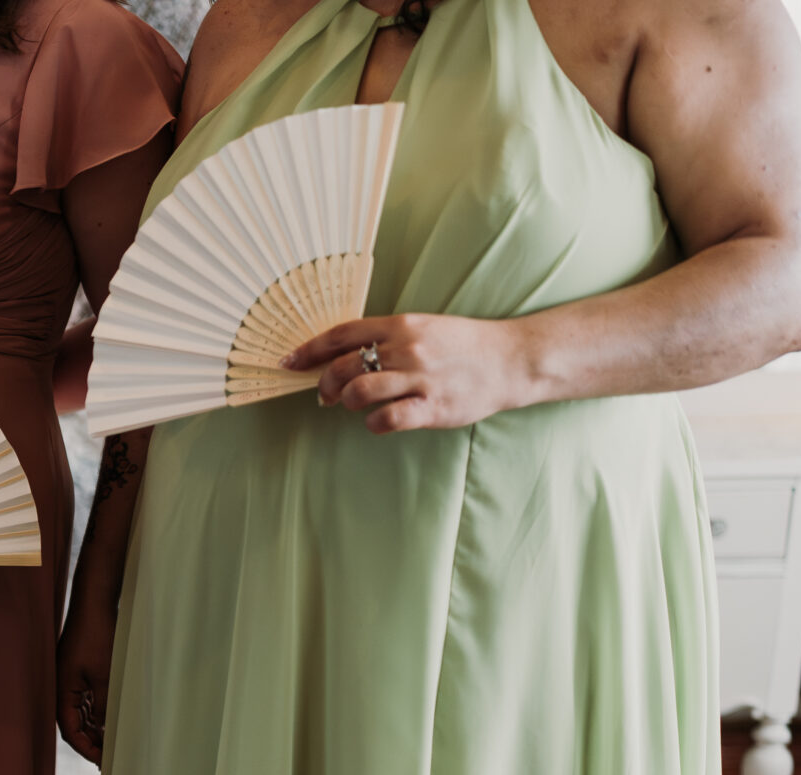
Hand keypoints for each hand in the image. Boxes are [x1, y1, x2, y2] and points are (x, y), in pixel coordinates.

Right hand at [54, 597, 115, 766]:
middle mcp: (62, 689)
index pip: (70, 730)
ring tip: (113, 742)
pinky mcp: (80, 672)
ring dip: (95, 728)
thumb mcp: (104, 676)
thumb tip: (105, 732)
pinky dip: (97, 712)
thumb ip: (104, 706)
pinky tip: (111, 719)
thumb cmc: (95, 636)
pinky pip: (86, 700)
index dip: (85, 748)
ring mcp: (71, 680)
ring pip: (81, 714)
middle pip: (74, 725)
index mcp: (61, 691)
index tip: (102, 761)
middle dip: (91, 742)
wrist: (94, 604)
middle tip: (110, 757)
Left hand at [285, 314, 526, 433]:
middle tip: (325, 396)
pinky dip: (373, 423)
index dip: (309, 350)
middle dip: (323, 384)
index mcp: (402, 325)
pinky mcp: (433, 407)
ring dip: (346, 402)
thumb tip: (340, 356)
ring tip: (354, 405)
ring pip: (358, 392)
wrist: (512, 360)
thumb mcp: (424, 329)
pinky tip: (379, 420)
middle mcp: (408, 348)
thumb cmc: (462, 346)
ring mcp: (420, 378)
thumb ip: (385, 339)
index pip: (342, 334)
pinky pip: (386, 419)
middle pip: (343, 366)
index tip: (288, 362)